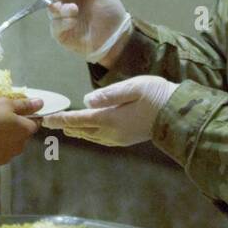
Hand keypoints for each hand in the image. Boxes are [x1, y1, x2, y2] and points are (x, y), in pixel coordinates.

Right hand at [0, 97, 43, 168]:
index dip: (28, 116)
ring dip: (3, 140)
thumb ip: (24, 104)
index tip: (18, 112)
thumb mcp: (5, 104)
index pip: (34, 123)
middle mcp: (20, 146)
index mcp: (25, 130)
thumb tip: (41, 103)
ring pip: (9, 147)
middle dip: (14, 129)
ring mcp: (6, 157)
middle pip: (21, 136)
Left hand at [40, 76, 176, 146]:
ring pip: (92, 136)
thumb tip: (87, 100)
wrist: (179, 114)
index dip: (62, 119)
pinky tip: (89, 132)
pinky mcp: (126, 139)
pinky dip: (90, 134)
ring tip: (66, 128)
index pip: (80, 119)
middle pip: (83, 130)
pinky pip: (102, 139)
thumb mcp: (133, 88)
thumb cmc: (157, 95)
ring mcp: (119, 138)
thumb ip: (109, 94)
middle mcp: (112, 132)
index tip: (47, 119)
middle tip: (50, 123)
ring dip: (78, 131)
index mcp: (111, 118)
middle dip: (66, 126)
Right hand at [42, 0, 130, 62]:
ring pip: (51, 11)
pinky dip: (63, 22)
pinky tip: (73, 22)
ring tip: (74, 10)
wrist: (116, 33)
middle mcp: (65, 2)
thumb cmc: (110, 9)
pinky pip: (55, 26)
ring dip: (62, 9)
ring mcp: (62, 18)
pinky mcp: (61, 34)